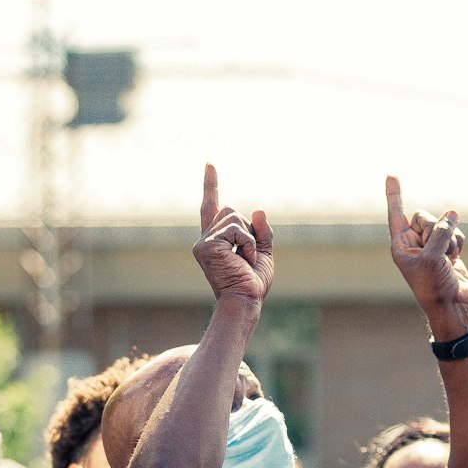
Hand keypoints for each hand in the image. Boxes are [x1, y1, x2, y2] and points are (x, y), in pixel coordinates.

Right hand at [192, 164, 273, 308]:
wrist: (244, 302)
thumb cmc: (252, 284)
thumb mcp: (263, 254)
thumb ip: (261, 232)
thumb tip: (258, 210)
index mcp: (216, 241)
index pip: (212, 207)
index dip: (211, 185)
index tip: (210, 165)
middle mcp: (205, 239)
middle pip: (229, 209)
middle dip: (246, 228)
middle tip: (247, 257)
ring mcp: (203, 242)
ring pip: (234, 217)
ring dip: (249, 238)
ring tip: (245, 260)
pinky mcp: (206, 246)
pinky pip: (236, 229)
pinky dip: (247, 244)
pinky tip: (243, 260)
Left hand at [385, 176, 467, 321]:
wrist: (452, 306)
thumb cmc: (435, 286)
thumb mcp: (433, 257)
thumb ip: (441, 231)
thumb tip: (452, 213)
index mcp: (401, 246)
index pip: (396, 214)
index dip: (394, 194)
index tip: (391, 174)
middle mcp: (414, 243)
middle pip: (425, 217)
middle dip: (435, 230)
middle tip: (436, 253)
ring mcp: (431, 246)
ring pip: (444, 224)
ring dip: (450, 241)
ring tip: (447, 261)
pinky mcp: (448, 249)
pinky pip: (456, 233)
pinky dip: (458, 245)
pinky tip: (455, 261)